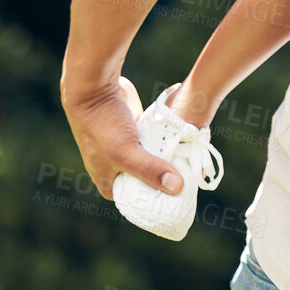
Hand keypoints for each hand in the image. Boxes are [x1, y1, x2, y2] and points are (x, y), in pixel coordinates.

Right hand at [61, 75, 182, 199]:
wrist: (95, 88)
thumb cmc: (102, 125)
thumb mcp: (125, 152)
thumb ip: (150, 169)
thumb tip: (177, 188)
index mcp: (109, 181)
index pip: (137, 201)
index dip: (157, 201)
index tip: (181, 199)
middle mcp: (118, 168)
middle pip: (149, 180)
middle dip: (168, 179)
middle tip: (192, 181)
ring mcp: (129, 150)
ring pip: (154, 160)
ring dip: (170, 161)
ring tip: (194, 166)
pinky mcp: (137, 133)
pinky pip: (157, 143)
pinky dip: (167, 143)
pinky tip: (186, 146)